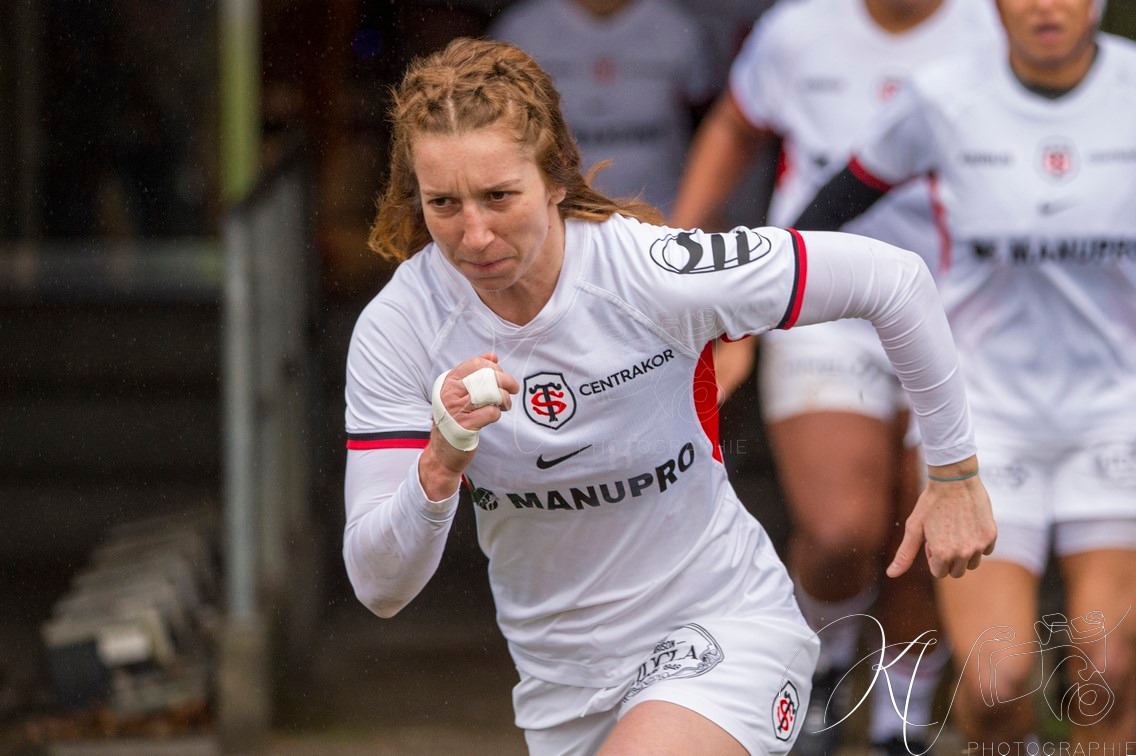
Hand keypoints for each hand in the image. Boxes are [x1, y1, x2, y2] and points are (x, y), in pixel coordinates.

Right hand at [419, 353, 518, 499]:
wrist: (443, 452)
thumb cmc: (456, 419)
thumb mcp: (461, 393)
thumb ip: (475, 374)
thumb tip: (492, 356)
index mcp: (448, 381)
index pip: (476, 364)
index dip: (494, 368)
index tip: (501, 377)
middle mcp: (449, 393)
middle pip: (486, 376)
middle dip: (505, 381)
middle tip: (512, 389)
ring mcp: (455, 409)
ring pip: (490, 393)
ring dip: (504, 398)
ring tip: (505, 405)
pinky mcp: (464, 426)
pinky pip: (491, 412)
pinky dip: (497, 414)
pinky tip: (493, 417)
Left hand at [887, 458, 996, 578]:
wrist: (954, 480)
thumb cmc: (930, 503)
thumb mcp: (914, 527)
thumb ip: (905, 554)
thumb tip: (891, 574)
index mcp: (942, 554)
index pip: (940, 573)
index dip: (933, 557)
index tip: (932, 540)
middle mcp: (963, 553)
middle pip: (956, 572)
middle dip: (949, 559)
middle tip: (944, 535)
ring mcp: (979, 545)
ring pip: (972, 563)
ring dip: (964, 553)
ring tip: (956, 530)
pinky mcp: (991, 536)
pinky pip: (986, 551)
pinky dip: (978, 543)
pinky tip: (969, 525)